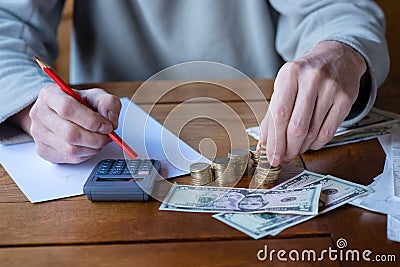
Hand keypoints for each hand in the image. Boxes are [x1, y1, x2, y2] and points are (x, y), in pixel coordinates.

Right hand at [27, 85, 120, 162]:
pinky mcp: (43, 150)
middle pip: (69, 133)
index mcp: (50, 94)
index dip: (91, 120)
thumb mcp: (96, 96)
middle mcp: (40, 114)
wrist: (61, 113)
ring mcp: (38, 134)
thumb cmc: (79, 104)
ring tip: (100, 140)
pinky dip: (86, 155)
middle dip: (95, 138)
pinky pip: (69, 159)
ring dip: (92, 148)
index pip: (67, 108)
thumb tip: (110, 121)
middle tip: (107, 136)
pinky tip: (90, 146)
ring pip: (70, 149)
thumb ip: (108, 103)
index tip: (107, 126)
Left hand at [258, 41, 366, 165]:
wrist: (337, 56)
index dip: (275, 141)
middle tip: (284, 158)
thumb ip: (272, 114)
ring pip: (313, 131)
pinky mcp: (346, 97)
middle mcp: (311, 79)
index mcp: (289, 75)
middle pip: (297, 126)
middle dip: (288, 148)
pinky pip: (329, 131)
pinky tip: (311, 144)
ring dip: (302, 147)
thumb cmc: (304, 76)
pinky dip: (317, 143)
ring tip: (295, 150)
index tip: (271, 157)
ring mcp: (331, 88)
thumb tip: (264, 144)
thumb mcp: (284, 87)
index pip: (279, 115)